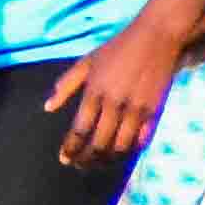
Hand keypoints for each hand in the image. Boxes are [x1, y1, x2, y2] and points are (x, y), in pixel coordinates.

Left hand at [49, 4, 191, 163]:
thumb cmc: (117, 49)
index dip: (71, 148)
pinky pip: (142, 139)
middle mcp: (115, 104)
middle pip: (99, 143)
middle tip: (79, 165)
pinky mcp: (155, 111)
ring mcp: (137, 109)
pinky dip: (130, 151)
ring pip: (120, 146)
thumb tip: (48, 108)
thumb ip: (66, 85)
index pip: (79, 129)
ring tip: (97, 163)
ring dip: (107, 159)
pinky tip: (120, 154)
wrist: (156, 39)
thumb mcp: (86, 62)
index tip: (64, 159)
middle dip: (87, 159)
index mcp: (95, 92)